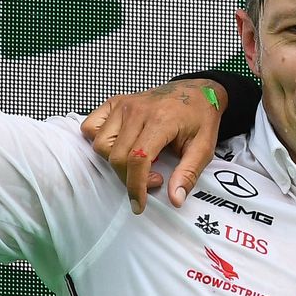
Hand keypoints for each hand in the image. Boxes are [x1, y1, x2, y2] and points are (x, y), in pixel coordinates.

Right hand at [80, 80, 226, 212]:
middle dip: (130, 178)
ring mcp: (123, 104)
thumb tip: (174, 199)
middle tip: (154, 177)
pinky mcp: (115, 102)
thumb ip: (188, 174)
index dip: (136, 186)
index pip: (138, 159)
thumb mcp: (204, 147)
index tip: (139, 204)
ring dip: (115, 161)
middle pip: (117, 156)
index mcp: (161, 119)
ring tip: (139, 161)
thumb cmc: (200, 118)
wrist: (196, 91)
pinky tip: (120, 145)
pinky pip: (91, 126)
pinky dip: (98, 140)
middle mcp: (137, 110)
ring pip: (100, 144)